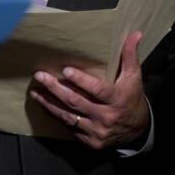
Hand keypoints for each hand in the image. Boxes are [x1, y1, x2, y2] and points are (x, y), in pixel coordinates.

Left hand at [30, 31, 149, 149]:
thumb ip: (130, 56)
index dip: (81, 81)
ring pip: (69, 117)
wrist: (138, 131)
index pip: (98, 90)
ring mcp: (97, 131)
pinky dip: (55, 116)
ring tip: (35, 91)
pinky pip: (69, 128)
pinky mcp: (90, 141)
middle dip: (55, 89)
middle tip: (40, 76)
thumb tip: (135, 33)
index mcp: (117, 100)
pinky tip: (44, 106)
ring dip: (49, 103)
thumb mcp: (134, 77)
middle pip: (76, 102)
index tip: (65, 70)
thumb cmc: (132, 98)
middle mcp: (107, 117)